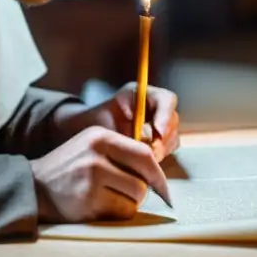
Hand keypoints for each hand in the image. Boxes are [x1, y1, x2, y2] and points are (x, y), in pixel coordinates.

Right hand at [30, 126, 172, 223]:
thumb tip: (157, 170)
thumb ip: (121, 151)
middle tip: (128, 194)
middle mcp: (96, 155)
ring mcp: (91, 179)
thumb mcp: (91, 146)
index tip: (163, 187)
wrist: (33, 185)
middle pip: (142, 180)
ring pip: (134, 197)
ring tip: (108, 198)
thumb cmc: (70, 168)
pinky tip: (100, 207)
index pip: (143, 154)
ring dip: (128, 203)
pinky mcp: (87, 201)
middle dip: (141, 191)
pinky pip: (121, 212)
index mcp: (100, 137)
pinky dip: (117, 214)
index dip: (158, 173)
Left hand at [62, 82, 179, 161]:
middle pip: (173, 119)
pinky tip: (145, 161)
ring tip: (145, 158)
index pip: (166, 99)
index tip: (157, 132)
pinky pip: (168, 147)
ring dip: (162, 148)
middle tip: (151, 152)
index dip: (165, 115)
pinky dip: (160, 155)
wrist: (84, 132)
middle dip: (164, 137)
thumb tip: (148, 147)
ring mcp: (157, 123)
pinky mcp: (158, 139)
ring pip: (172, 135)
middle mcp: (153, 107)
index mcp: (141, 94)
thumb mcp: (107, 122)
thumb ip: (127, 133)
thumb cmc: (93, 124)